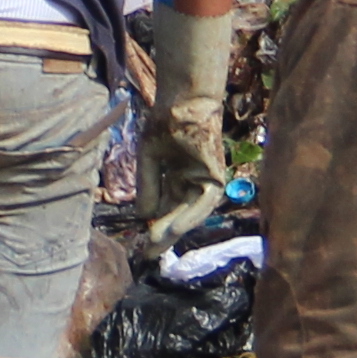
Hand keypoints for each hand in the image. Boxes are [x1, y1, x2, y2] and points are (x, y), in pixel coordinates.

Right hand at [133, 6, 235, 250]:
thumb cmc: (166, 123)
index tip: (141, 245)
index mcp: (177, 177)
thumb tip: (143, 216)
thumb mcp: (149, 158)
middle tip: (148, 254)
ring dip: (176, 228)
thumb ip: (148, 186)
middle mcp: (192, 182)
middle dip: (163, 235)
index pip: (166, 208)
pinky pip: (205, 202)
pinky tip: (175, 227)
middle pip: (178, 215)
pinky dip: (191, 216)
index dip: (154, 226)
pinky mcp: (215, 175)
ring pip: (192, 212)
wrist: (183, 103)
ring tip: (158, 243)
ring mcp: (204, 179)